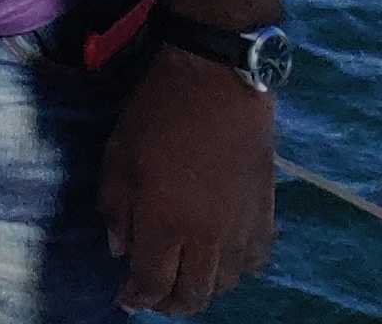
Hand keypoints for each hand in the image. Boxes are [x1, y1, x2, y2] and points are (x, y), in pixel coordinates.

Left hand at [99, 48, 278, 312]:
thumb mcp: (118, 156)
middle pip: (193, 295)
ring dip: (202, 287)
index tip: (126, 299)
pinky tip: (221, 256)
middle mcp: (207, 239)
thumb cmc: (159, 113)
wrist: (218, 80)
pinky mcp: (265, 214)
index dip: (137, 298)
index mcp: (165, 224)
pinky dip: (236, 268)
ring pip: (225, 284)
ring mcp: (241, 230)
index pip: (152, 283)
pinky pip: (254, 262)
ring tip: (185, 274)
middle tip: (154, 295)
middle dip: (169, 302)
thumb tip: (120, 250)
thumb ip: (116, 209)